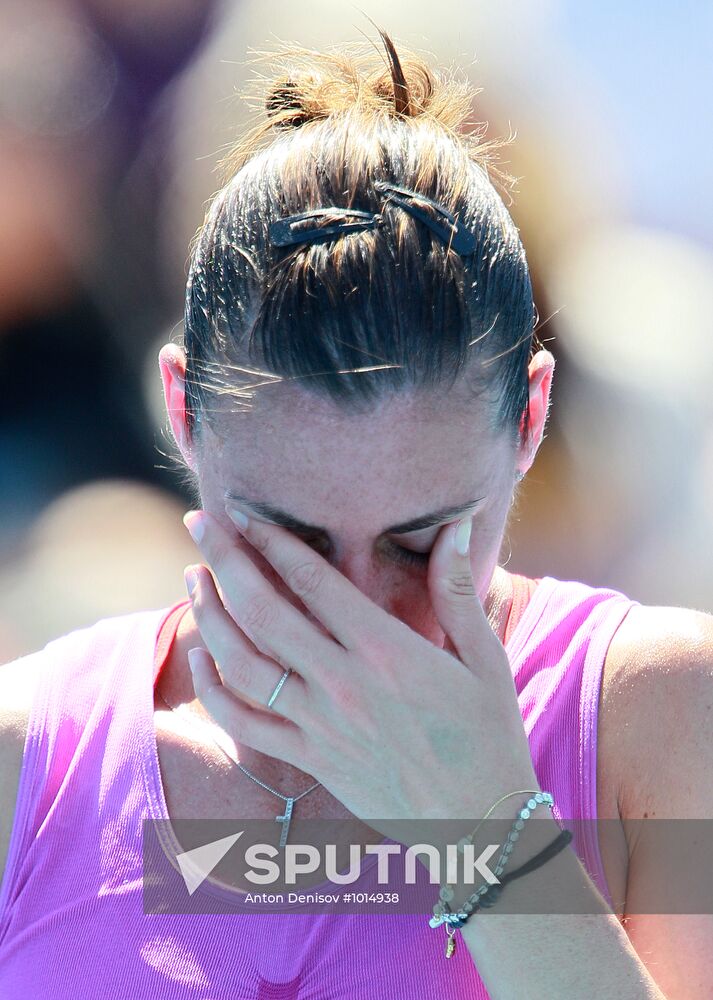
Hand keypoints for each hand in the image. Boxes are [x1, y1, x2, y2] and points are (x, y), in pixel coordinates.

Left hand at [182, 506, 539, 844]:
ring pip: (243, 663)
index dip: (273, 540)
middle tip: (198, 521)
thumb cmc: (488, 734)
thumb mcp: (484, 658)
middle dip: (225, 560)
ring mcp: (320, 725)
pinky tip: (203, 656)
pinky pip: (244, 724)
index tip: (244, 510)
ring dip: (209, 616)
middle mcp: (343, 684)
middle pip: (264, 612)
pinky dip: (214, 689)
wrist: (478, 824)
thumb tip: (458, 524)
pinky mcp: (310, 760)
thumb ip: (458, 589)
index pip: (314, 582)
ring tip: (193, 577)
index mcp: (387, 651)